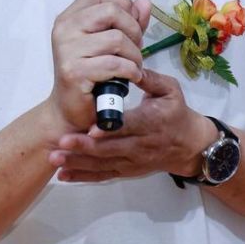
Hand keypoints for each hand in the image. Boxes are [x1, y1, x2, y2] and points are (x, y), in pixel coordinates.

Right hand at [47, 0, 150, 134]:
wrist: (69, 111)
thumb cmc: (90, 76)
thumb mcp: (109, 44)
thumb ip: (128, 22)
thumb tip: (144, 3)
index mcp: (69, 17)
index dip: (123, 4)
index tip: (129, 24)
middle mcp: (64, 29)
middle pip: (111, 11)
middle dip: (133, 30)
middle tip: (135, 49)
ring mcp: (67, 50)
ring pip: (117, 39)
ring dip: (134, 55)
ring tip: (133, 67)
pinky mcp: (74, 72)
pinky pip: (115, 64)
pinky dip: (130, 71)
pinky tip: (130, 78)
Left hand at [48, 68, 216, 180]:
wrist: (188, 145)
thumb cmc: (176, 113)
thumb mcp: (170, 90)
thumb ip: (151, 79)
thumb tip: (132, 67)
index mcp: (150, 122)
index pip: (127, 127)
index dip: (109, 130)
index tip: (89, 128)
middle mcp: (139, 145)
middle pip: (110, 149)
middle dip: (84, 146)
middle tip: (61, 142)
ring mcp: (132, 161)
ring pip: (103, 164)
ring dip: (78, 163)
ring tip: (55, 159)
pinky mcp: (127, 171)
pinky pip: (103, 175)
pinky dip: (83, 176)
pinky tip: (64, 175)